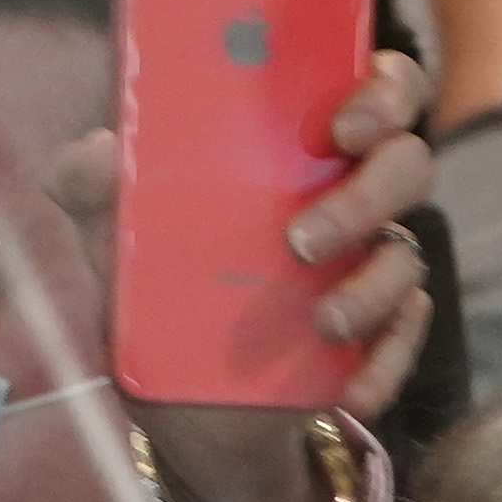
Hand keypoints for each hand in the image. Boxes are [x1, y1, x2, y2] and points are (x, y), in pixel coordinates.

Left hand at [40, 51, 438, 501]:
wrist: (186, 413)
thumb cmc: (159, 295)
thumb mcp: (116, 244)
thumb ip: (93, 190)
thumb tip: (96, 153)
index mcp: (300, 146)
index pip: (376, 89)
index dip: (380, 94)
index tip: (340, 127)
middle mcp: (349, 193)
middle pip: (408, 165)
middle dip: (366, 196)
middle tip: (301, 240)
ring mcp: (371, 265)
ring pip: (407, 255)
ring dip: (371, 288)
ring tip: (321, 324)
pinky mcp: (382, 335)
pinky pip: (405, 339)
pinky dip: (384, 365)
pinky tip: (347, 395)